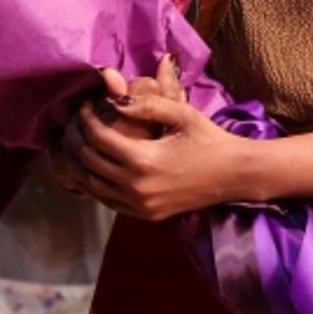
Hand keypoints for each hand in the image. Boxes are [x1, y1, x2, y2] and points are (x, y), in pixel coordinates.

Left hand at [61, 57, 249, 219]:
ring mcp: (140, 206)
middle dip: (77, 139)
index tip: (84, 105)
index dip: (85, 119)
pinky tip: (96, 164)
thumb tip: (112, 98)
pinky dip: (95, 183)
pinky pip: (107, 201)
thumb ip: (145, 104)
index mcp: (144, 160)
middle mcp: (137, 188)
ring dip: (81, 162)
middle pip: (88, 162)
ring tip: (81, 140)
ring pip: (91, 185)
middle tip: (77, 121)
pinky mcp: (146, 215)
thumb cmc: (208, 138)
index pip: (97, 138)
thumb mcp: (180, 113)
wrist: (235, 175)